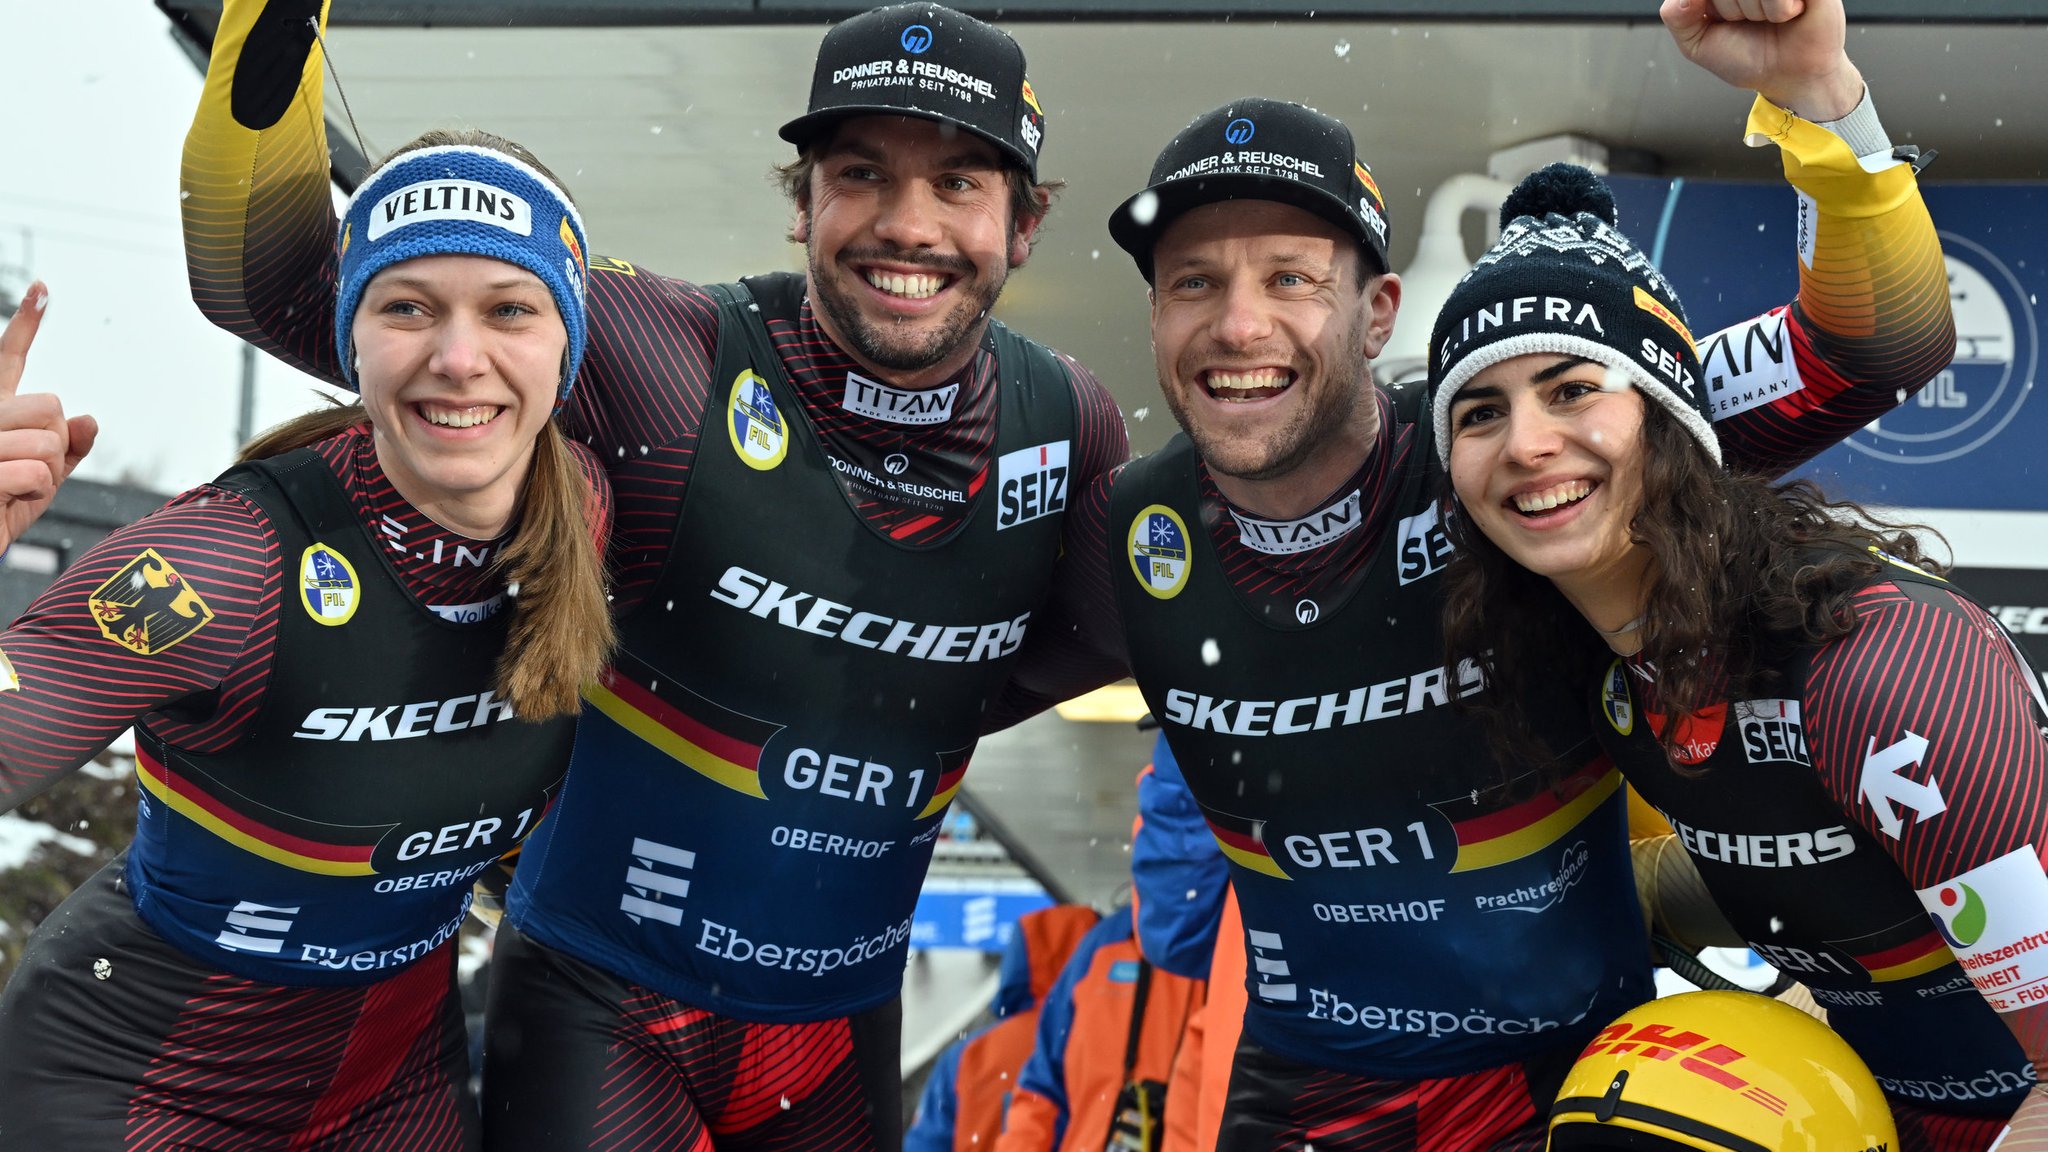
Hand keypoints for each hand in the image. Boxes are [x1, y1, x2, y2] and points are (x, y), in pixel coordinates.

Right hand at [0, 283, 98, 551]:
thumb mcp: (38, 485)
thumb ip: (67, 451)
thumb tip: (89, 420)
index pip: (7, 361)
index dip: (25, 325)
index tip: (43, 289)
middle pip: (50, 405)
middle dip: (55, 445)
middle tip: (25, 473)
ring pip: (46, 440)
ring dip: (43, 476)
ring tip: (9, 491)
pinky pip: (34, 472)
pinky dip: (31, 494)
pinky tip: (3, 502)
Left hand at [1661, 0, 1865, 121]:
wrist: (1790, 76)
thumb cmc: (1747, 57)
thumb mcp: (1697, 44)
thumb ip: (1677, 16)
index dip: (1713, 8)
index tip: (1721, 20)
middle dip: (1731, 10)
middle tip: (1749, 20)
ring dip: (1757, 11)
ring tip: (1771, 18)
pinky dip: (1779, 9)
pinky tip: (1790, 13)